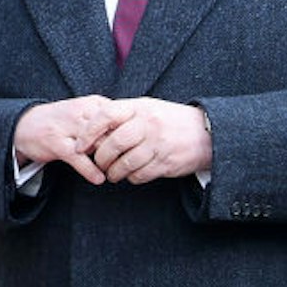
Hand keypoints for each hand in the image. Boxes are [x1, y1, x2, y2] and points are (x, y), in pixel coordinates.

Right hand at [13, 96, 133, 184]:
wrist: (25, 124)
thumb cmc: (62, 121)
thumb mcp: (87, 114)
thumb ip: (109, 122)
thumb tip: (136, 133)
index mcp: (92, 104)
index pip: (121, 118)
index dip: (133, 135)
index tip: (141, 149)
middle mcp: (81, 112)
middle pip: (113, 132)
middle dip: (124, 150)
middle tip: (132, 165)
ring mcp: (68, 127)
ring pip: (98, 144)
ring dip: (109, 161)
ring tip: (117, 173)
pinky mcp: (57, 143)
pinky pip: (79, 158)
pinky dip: (90, 170)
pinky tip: (99, 179)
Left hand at [92, 100, 211, 184]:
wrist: (207, 133)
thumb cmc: (172, 121)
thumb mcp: (149, 108)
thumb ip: (125, 116)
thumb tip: (94, 127)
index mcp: (141, 108)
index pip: (106, 115)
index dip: (89, 132)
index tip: (80, 144)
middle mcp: (149, 125)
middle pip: (114, 143)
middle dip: (100, 157)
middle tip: (98, 163)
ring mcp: (158, 144)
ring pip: (125, 163)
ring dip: (114, 172)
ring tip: (112, 174)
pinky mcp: (166, 163)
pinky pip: (140, 175)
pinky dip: (131, 178)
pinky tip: (131, 176)